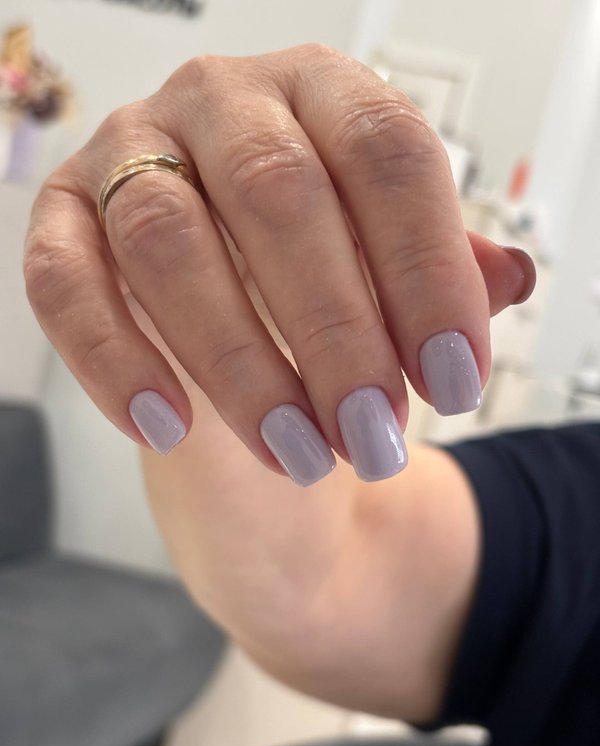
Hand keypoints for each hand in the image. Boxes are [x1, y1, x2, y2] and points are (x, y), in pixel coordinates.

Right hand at [24, 44, 534, 485]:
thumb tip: (510, 278)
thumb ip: (443, 266)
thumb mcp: (387, 260)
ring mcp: (132, 150)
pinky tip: (168, 425)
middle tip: (373, 435)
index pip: (387, 153)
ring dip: (239, 363)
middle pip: (281, 196)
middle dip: (336, 333)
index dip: (426, 273)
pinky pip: (64, 281)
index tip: (453, 382)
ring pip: (169, 242)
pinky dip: (112, 358)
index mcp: (321, 92)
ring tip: (297, 454)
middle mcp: (223, 102)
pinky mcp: (64, 216)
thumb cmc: (317, 269)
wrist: (232, 291)